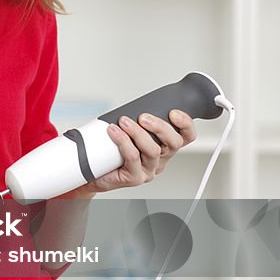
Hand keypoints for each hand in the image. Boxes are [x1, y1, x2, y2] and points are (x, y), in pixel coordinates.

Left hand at [82, 109, 196, 194]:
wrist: (94, 172)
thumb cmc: (112, 150)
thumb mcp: (130, 129)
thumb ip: (138, 117)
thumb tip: (136, 101)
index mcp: (165, 146)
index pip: (186, 136)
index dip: (185, 124)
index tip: (173, 113)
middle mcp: (160, 159)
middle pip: (174, 143)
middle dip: (160, 126)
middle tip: (143, 117)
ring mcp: (149, 169)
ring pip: (153, 150)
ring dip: (138, 132)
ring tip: (124, 122)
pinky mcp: (135, 178)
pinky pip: (133, 158)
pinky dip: (123, 142)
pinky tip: (114, 132)